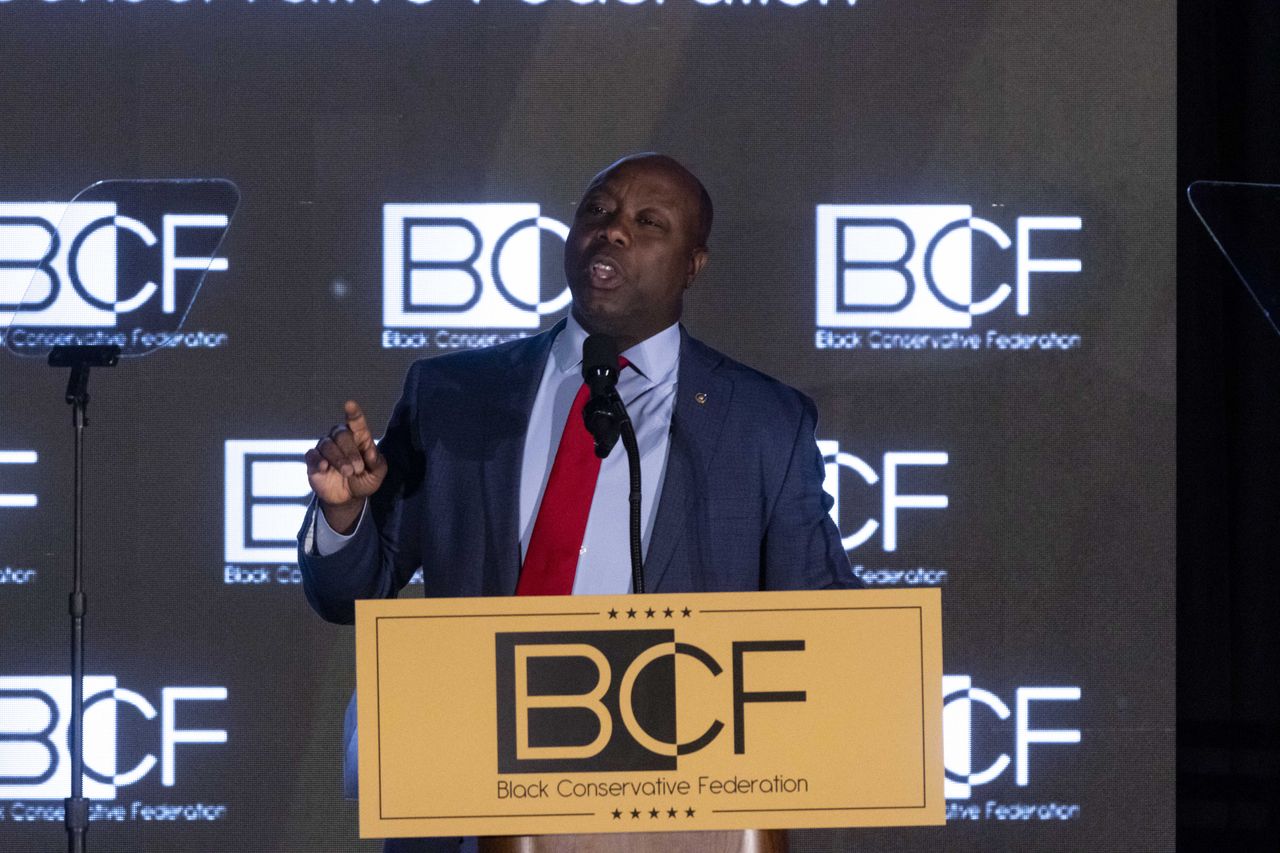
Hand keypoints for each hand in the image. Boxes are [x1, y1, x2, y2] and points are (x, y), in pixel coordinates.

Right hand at [305, 401, 387, 534]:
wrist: (349, 498)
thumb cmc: (364, 480)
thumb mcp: (377, 474)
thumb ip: (377, 463)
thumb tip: (372, 453)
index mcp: (358, 438)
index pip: (355, 422)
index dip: (353, 413)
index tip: (350, 404)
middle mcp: (340, 439)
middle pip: (341, 434)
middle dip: (350, 452)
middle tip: (357, 469)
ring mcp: (325, 449)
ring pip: (327, 445)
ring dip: (338, 459)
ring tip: (348, 473)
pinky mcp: (313, 461)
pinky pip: (312, 455)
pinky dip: (318, 461)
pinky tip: (325, 468)